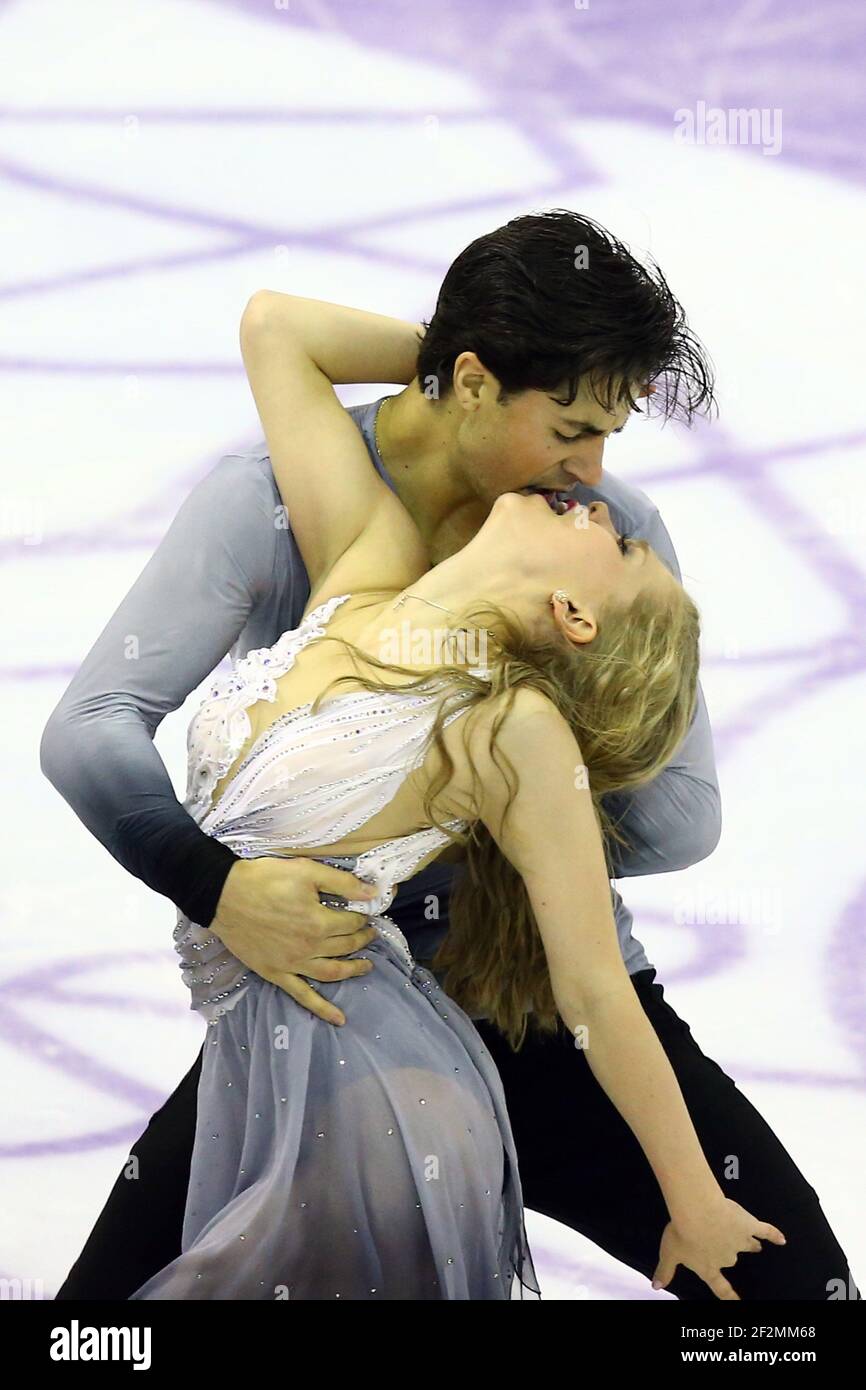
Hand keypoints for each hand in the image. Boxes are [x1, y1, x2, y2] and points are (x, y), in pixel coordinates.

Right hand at [213, 857, 380, 1025]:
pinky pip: (303, 995)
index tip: (365, 914)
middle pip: (345, 946)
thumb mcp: (306, 871)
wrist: (224, 896)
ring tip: (366, 966)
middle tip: (369, 933)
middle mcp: (309, 948)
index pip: (351, 924)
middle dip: (361, 939)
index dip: (361, 918)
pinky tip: (339, 1019)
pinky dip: (322, 1009)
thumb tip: (372, 893)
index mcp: (318, 922)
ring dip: (352, 970)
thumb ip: (341, 883)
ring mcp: (292, 965)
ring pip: (331, 972)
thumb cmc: (265, 880)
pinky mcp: (276, 974)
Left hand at [653, 1198, 786, 1299]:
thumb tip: (656, 1286)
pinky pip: (765, 1231)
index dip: (729, 1297)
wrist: (697, 1210)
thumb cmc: (681, 1231)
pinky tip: (782, 1239)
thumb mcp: (669, 1252)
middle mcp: (727, 1257)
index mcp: (709, 1267)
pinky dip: (774, 1235)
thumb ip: (664, 1271)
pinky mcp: (748, 1225)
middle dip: (731, 1252)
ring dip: (751, 1244)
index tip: (739, 1303)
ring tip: (755, 1244)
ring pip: (748, 1245)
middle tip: (726, 1242)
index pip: (720, 1287)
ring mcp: (740, 1241)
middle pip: (732, 1259)